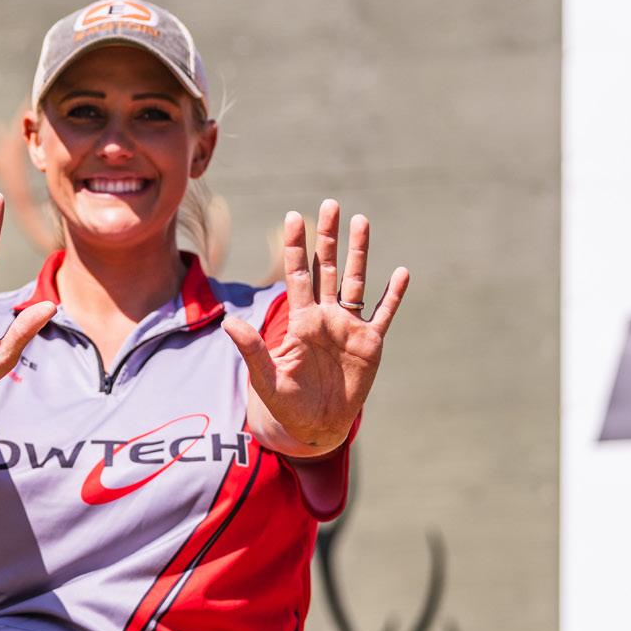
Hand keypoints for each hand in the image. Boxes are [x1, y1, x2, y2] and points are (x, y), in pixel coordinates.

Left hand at [221, 200, 409, 452]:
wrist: (315, 426)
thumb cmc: (287, 404)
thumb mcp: (266, 377)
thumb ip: (252, 349)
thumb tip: (229, 323)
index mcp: (301, 320)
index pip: (297, 275)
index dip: (295, 247)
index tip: (292, 216)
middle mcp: (326, 316)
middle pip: (327, 268)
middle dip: (328, 237)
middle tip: (330, 204)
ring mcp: (349, 327)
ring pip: (355, 281)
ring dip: (359, 253)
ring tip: (362, 221)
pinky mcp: (370, 344)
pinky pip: (383, 314)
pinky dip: (393, 295)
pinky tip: (401, 273)